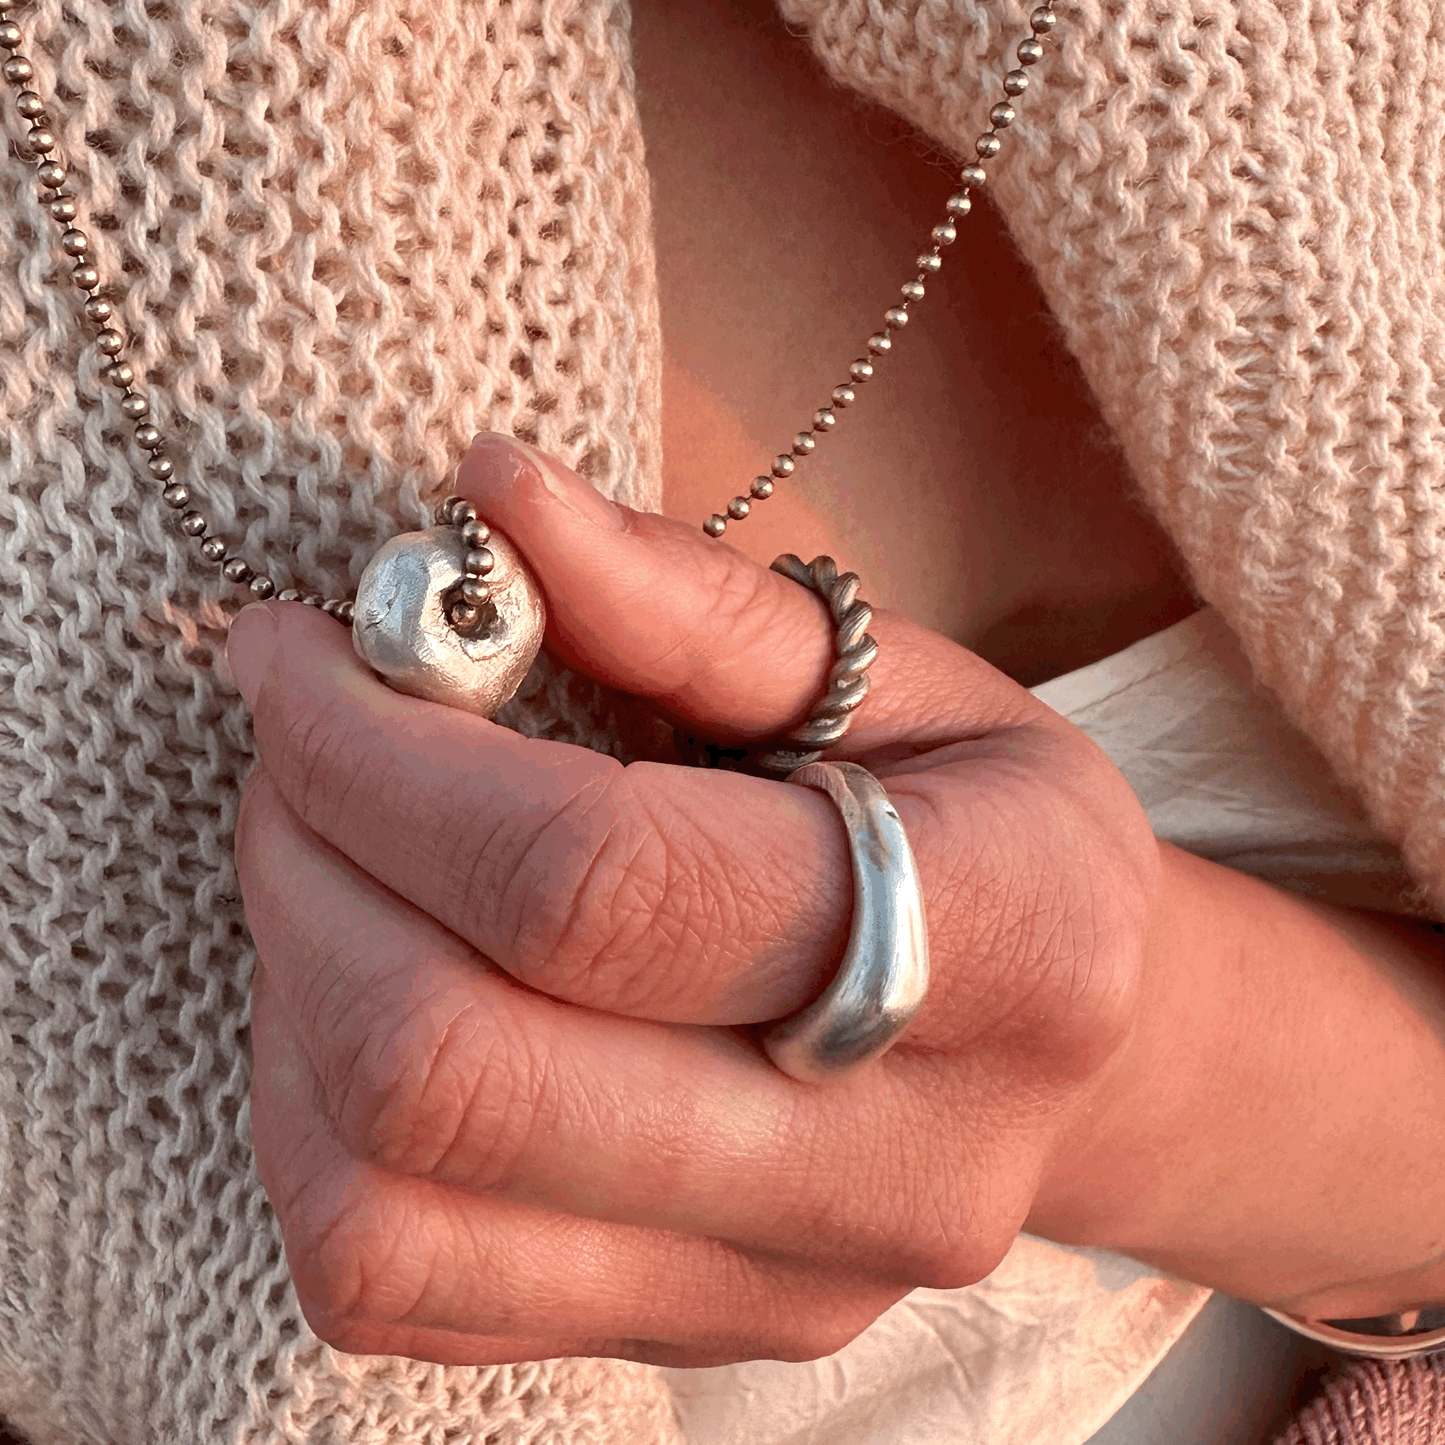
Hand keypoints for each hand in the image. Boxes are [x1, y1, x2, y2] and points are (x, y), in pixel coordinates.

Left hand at [229, 433, 1161, 1368]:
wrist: (1070, 1036)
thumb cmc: (976, 822)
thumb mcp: (898, 673)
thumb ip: (692, 600)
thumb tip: (491, 493)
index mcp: (1004, 948)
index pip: (598, 882)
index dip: (386, 755)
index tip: (298, 654)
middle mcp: (895, 1167)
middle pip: (459, 1062)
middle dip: (309, 862)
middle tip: (297, 745)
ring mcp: (780, 1287)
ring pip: (384, 1202)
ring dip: (290, 995)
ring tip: (329, 862)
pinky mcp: (681, 1338)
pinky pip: (385, 1277)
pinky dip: (308, 1121)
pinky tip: (362, 994)